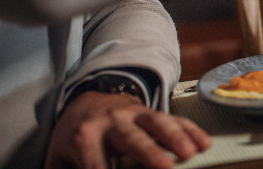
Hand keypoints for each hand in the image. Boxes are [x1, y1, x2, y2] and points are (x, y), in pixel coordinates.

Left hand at [46, 91, 209, 168]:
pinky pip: (173, 119)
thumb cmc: (74, 137)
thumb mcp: (59, 158)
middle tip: (166, 168)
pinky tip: (203, 142)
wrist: (87, 100)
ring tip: (191, 153)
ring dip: (176, 138)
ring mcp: (134, 114)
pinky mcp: (151, 112)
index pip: (96, 166)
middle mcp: (111, 122)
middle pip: (132, 140)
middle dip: (150, 154)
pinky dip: (190, 129)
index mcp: (84, 137)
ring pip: (157, 124)